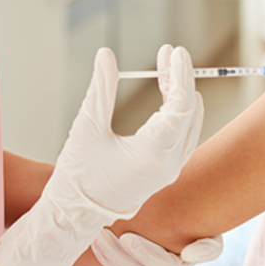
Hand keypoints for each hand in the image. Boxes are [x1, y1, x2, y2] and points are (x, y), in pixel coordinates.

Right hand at [0, 45, 204, 265]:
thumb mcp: (88, 125)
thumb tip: (106, 54)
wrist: (76, 213)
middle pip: (187, 112)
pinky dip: (179, 115)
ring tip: (167, 70)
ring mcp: (169, 170)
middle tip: (168, 53)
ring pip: (188, 125)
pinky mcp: (164, 173)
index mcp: (153, 151)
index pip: (180, 104)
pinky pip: (183, 139)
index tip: (175, 52)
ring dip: (180, 96)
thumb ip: (101, 88)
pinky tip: (170, 100)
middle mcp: (168, 163)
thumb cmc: (78, 173)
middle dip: (180, 79)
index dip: (180, 74)